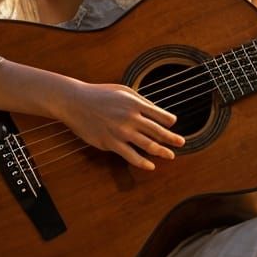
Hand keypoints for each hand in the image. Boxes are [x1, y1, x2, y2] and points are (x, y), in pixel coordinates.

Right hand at [57, 81, 184, 170]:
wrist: (75, 102)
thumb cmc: (99, 94)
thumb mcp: (123, 90)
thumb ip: (141, 101)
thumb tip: (156, 111)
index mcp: (135, 104)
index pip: (160, 115)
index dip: (169, 121)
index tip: (172, 125)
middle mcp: (131, 118)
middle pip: (158, 132)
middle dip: (172, 138)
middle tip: (181, 143)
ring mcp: (121, 132)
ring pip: (148, 145)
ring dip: (162, 151)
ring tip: (170, 155)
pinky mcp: (110, 143)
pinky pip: (131, 156)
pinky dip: (143, 163)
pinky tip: (151, 166)